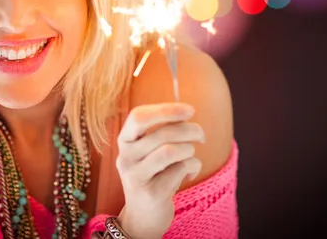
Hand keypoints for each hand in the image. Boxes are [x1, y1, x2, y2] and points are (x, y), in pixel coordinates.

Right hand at [114, 102, 205, 238]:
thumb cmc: (152, 175)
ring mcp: (136, 176)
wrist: (143, 217)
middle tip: (201, 136)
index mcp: (124, 140)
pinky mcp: (151, 192)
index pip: (139, 116)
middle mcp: (125, 156)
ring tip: (190, 156)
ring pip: (171, 150)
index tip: (190, 110)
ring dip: (190, 150)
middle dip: (189, 130)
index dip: (166, 109)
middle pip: (162, 133)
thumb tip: (186, 112)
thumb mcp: (149, 151)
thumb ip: (161, 131)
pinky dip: (193, 167)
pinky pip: (181, 169)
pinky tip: (189, 174)